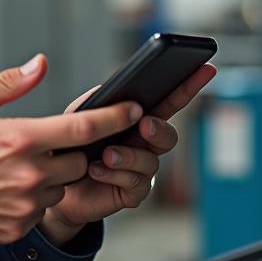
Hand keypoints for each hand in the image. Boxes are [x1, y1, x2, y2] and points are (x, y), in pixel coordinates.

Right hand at [0, 54, 142, 248]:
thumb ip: (9, 82)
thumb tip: (40, 64)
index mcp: (20, 138)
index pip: (82, 128)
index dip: (114, 118)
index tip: (133, 110)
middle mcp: (30, 174)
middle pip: (79, 161)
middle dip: (68, 152)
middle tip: (37, 145)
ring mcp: (26, 204)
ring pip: (62, 187)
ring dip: (51, 177)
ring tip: (15, 168)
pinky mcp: (19, 227)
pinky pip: (43, 210)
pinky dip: (33, 198)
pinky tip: (5, 189)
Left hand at [38, 63, 217, 246]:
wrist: (56, 185)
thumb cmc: (72, 147)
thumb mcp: (79, 117)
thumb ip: (100, 103)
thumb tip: (121, 93)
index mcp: (135, 119)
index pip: (167, 100)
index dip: (188, 85)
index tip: (205, 68)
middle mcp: (144, 143)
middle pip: (168, 134)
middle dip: (158, 129)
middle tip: (144, 125)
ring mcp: (141, 168)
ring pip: (150, 161)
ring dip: (127, 156)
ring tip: (105, 155)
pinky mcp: (132, 192)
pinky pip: (135, 182)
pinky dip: (113, 175)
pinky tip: (96, 170)